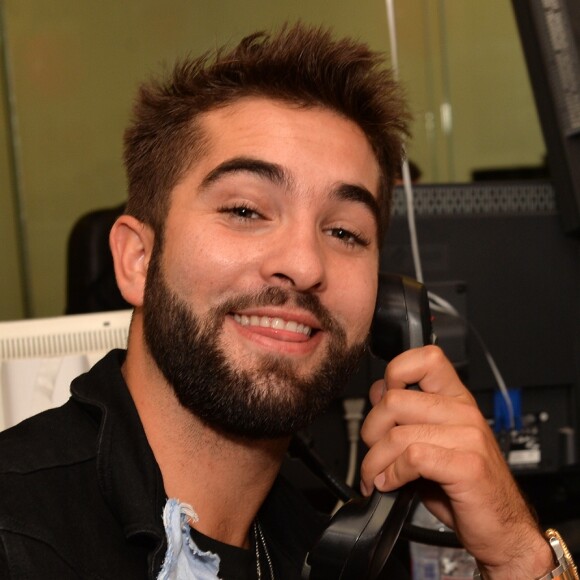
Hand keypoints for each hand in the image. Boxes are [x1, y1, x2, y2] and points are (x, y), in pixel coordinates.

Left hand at [359, 345, 553, 578]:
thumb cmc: (465, 486)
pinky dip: (392, 475)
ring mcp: (468, 437)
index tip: (383, 399)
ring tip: (376, 476)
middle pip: (394, 399)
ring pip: (397, 433)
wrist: (503, 529)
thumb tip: (377, 393)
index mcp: (456, 399)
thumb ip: (407, 416)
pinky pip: (412, 458)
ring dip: (375, 461)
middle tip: (373, 452)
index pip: (426, 357)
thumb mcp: (431, 442)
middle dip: (370, 430)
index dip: (396, 371)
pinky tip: (392, 484)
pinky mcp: (467, 466)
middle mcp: (463, 411)